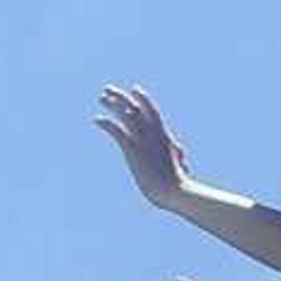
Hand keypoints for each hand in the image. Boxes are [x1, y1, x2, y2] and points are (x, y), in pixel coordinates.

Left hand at [95, 83, 190, 207]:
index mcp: (164, 135)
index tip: (134, 89)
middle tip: (108, 89)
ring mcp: (144, 141)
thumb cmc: (176, 183)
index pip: (153, 110)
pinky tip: (97, 119)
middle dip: (122, 97)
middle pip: (137, 108)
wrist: (173, 190)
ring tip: (101, 98)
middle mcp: (154, 134)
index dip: (143, 98)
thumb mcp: (179, 165)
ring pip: (127, 115)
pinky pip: (118, 131)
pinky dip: (107, 123)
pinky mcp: (133, 150)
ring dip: (113, 104)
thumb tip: (183, 161)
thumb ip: (178, 158)